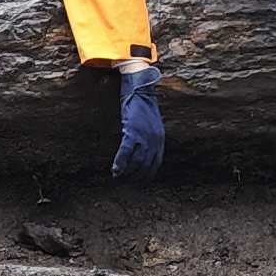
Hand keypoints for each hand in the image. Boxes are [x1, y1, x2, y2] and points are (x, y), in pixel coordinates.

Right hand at [109, 58, 165, 183]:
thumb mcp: (154, 125)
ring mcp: (144, 138)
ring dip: (127, 173)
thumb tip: (145, 150)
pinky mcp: (133, 133)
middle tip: (126, 183)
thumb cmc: (145, 107)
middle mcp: (154, 141)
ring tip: (119, 178)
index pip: (155, 163)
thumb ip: (152, 138)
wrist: (141, 92)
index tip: (140, 181)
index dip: (147, 174)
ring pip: (135, 162)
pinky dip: (120, 163)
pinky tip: (115, 170)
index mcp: (160, 140)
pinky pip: (125, 153)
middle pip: (145, 166)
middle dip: (136, 176)